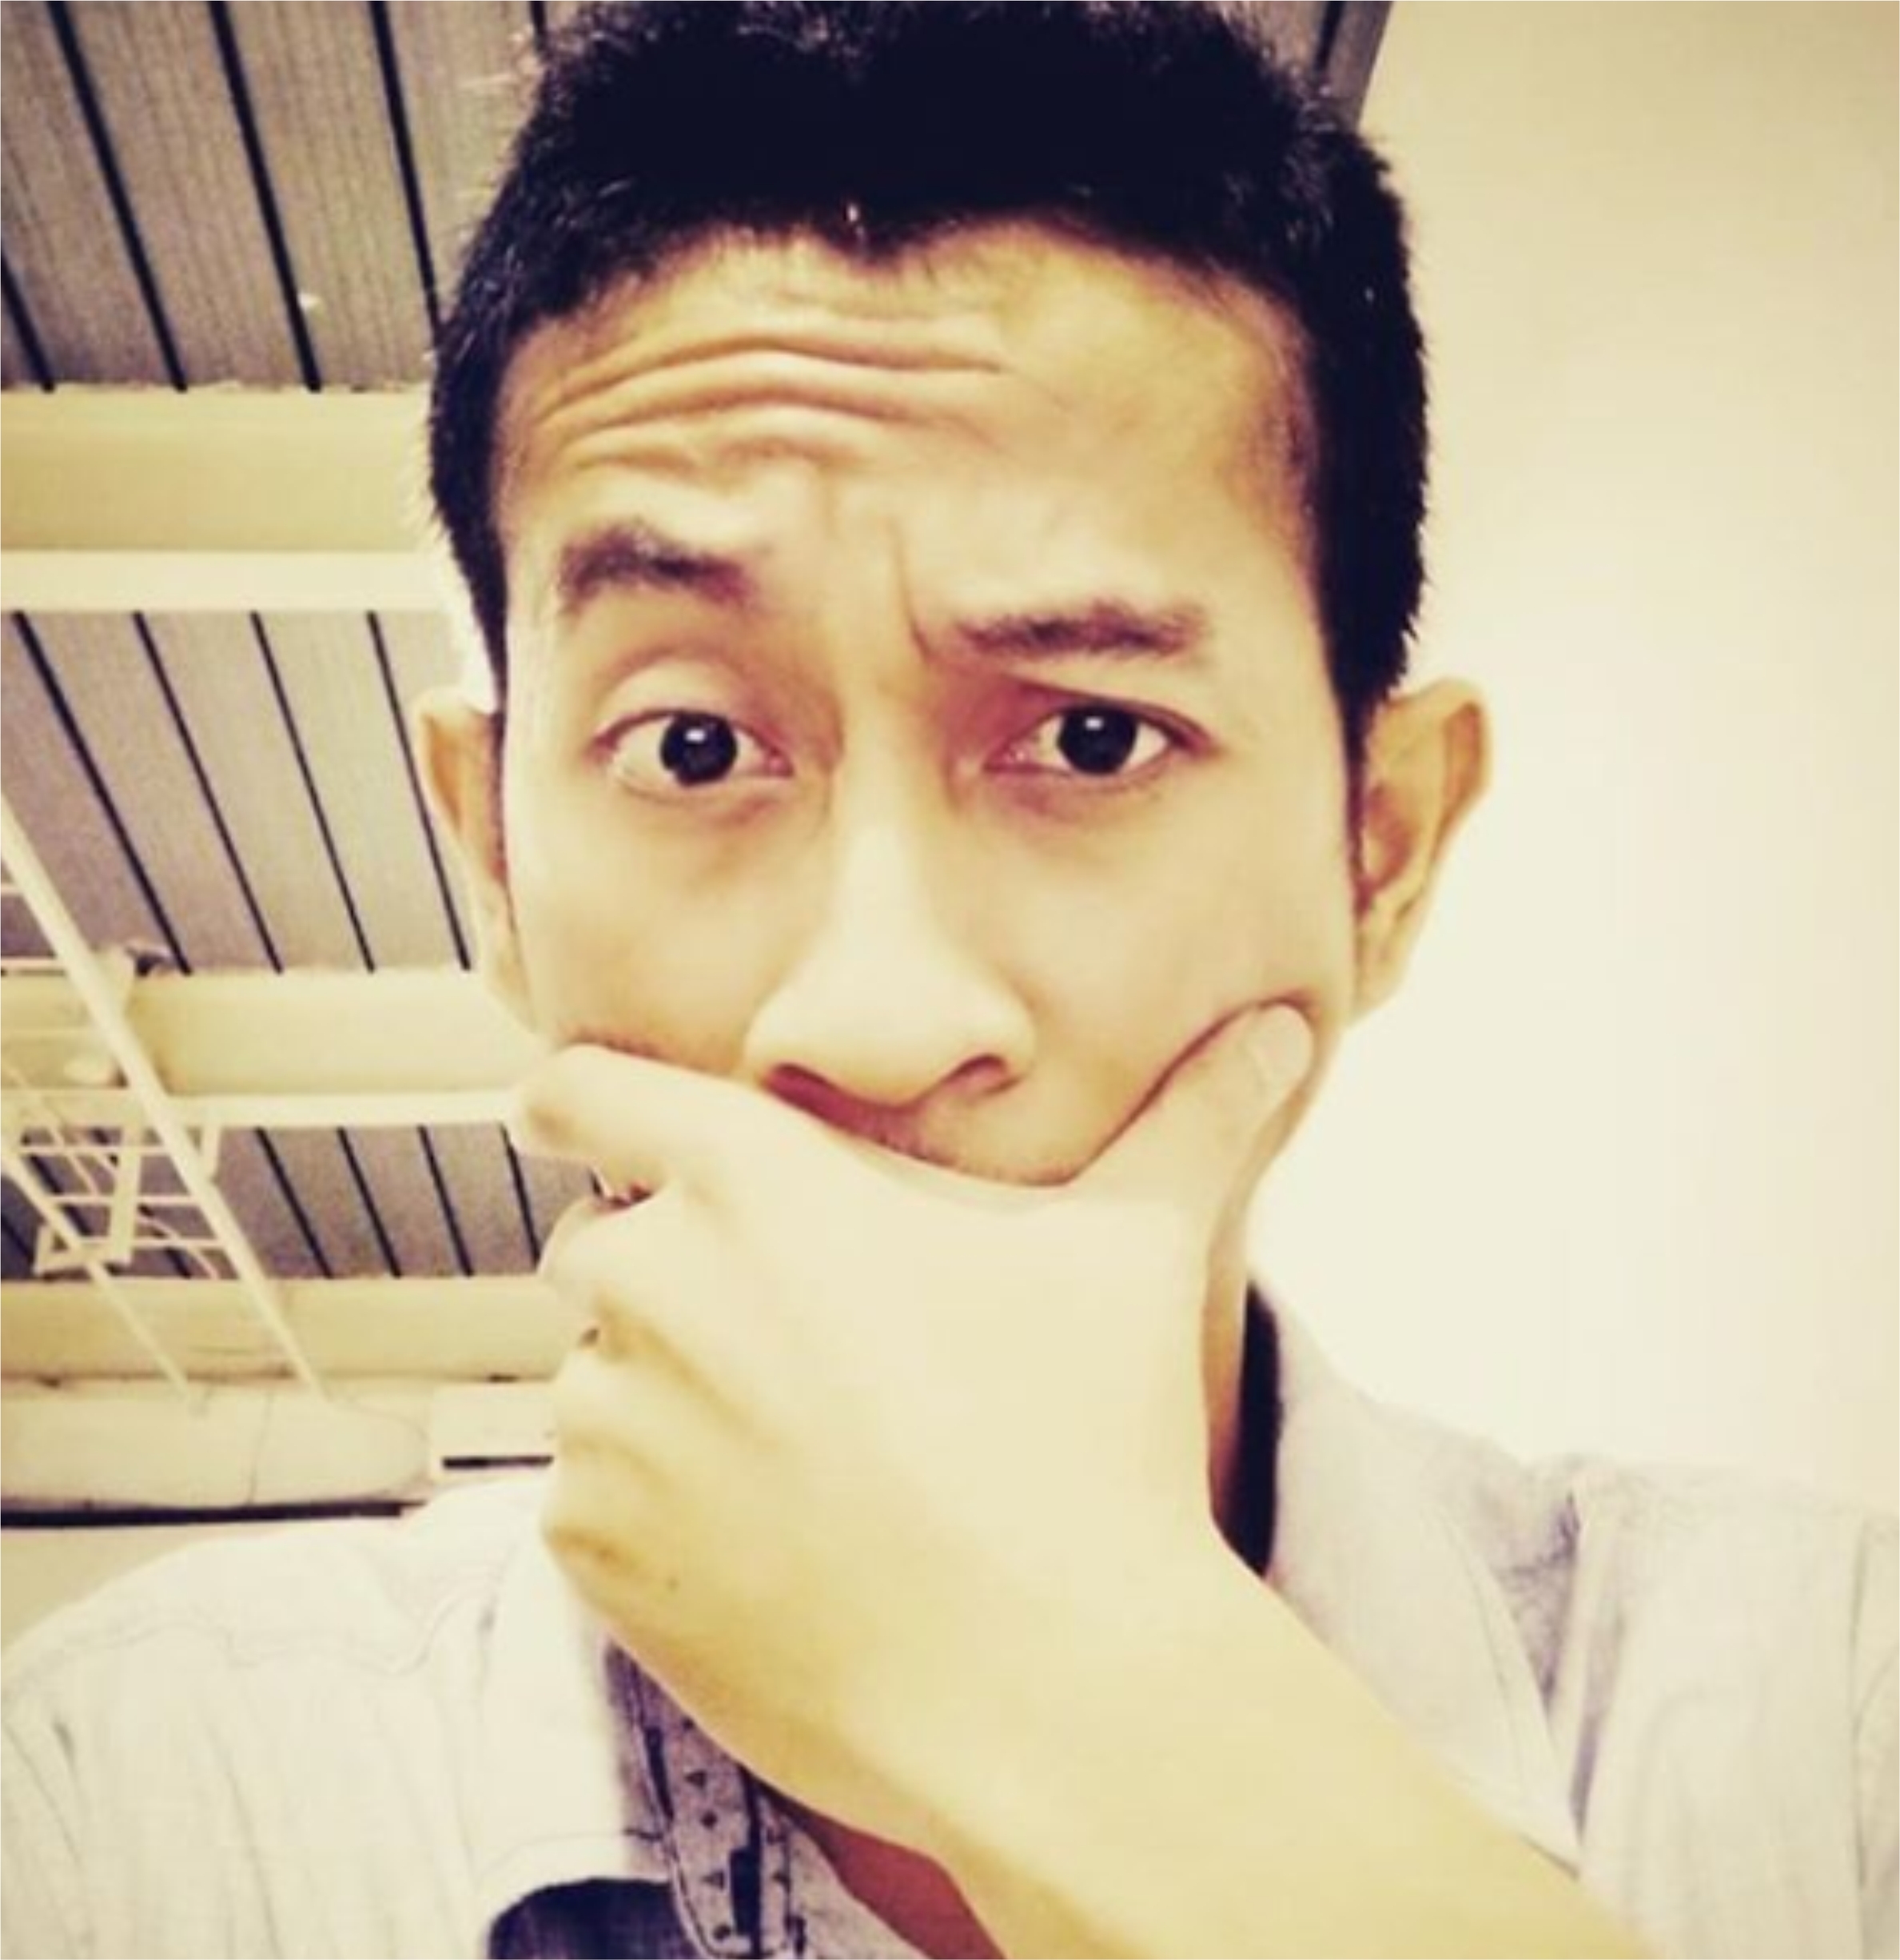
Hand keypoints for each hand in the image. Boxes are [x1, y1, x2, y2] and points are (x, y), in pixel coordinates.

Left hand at [514, 1003, 1312, 1849]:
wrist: (1047, 1681)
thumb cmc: (1087, 1441)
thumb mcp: (1134, 1252)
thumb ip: (1189, 1121)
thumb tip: (1283, 1031)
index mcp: (756, 1179)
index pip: (587, 1091)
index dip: (578, 1099)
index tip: (579, 1116)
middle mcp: (656, 1278)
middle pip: (598, 1244)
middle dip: (666, 1277)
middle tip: (790, 1349)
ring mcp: (613, 1419)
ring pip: (596, 1382)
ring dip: (661, 1405)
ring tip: (801, 1466)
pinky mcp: (588, 1548)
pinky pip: (585, 1504)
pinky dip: (648, 1518)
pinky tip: (768, 1550)